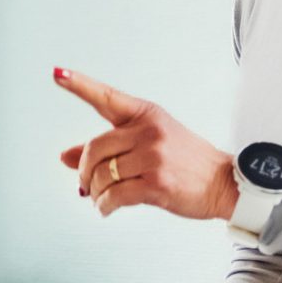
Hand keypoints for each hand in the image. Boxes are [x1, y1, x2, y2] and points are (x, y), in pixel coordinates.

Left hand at [54, 68, 238, 220]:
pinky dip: (104, 206)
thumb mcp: (148, 144)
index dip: (79, 85)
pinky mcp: (156, 184)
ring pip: (102, 175)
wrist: (223, 183)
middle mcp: (149, 131)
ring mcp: (153, 157)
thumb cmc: (183, 162)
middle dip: (84, 171)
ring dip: (94, 192)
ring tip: (99, 198)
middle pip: (94, 148)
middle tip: (86, 184)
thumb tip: (64, 157)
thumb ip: (107, 148)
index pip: (107, 97)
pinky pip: (114, 196)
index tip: (57, 74)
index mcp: (146, 114)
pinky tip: (106, 208)